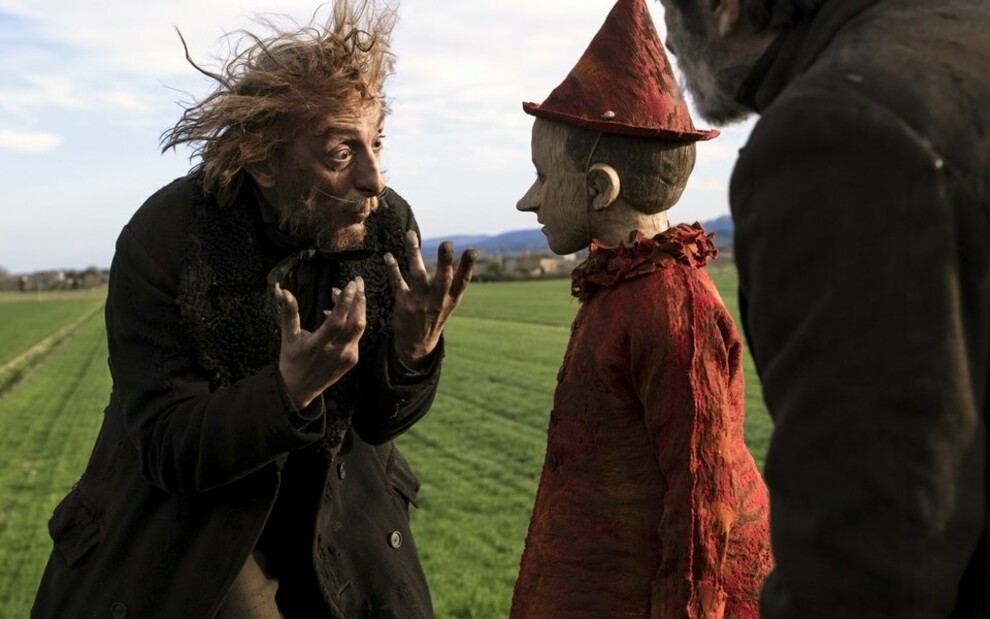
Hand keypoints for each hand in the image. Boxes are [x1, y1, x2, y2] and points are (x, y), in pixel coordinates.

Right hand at [275, 278, 365, 408]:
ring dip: (358, 308)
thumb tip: (281, 289)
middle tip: (357, 281)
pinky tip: (343, 313)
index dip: (345, 302)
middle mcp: (336, 351)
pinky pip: (356, 336)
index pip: (337, 321)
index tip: (350, 285)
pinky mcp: (353, 360)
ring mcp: (347, 357)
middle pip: (356, 323)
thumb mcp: (288, 336)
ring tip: (349, 292)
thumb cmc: (292, 360)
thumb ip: (288, 312)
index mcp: (318, 345)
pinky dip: (353, 321)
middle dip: (359, 300)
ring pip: (360, 328)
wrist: (300, 389)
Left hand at [384, 231, 477, 368]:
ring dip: (413, 254)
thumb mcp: (450, 300)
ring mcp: (420, 302)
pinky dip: (392, 268)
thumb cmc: (436, 315)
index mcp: (452, 298)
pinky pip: (397, 283)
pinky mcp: (404, 303)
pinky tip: (388, 256)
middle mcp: (438, 300)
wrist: (417, 343)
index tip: (472, 251)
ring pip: (418, 275)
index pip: (462, 281)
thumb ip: (457, 277)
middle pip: (442, 279)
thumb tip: (468, 256)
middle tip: (447, 244)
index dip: (468, 266)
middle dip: (445, 261)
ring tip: (410, 235)